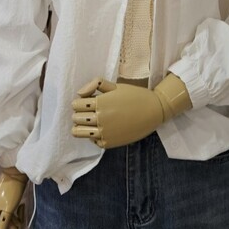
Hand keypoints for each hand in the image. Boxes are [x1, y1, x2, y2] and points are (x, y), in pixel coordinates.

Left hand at [71, 73, 191, 148]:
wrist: (153, 111)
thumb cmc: (134, 95)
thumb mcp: (115, 85)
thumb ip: (95, 85)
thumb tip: (79, 94)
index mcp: (100, 102)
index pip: (75, 105)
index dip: (79, 102)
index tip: (88, 101)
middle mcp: (100, 118)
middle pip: (75, 118)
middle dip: (79, 113)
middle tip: (90, 111)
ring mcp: (104, 132)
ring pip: (79, 132)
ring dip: (82, 126)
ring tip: (91, 121)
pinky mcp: (109, 143)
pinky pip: (92, 141)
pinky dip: (94, 135)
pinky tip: (103, 129)